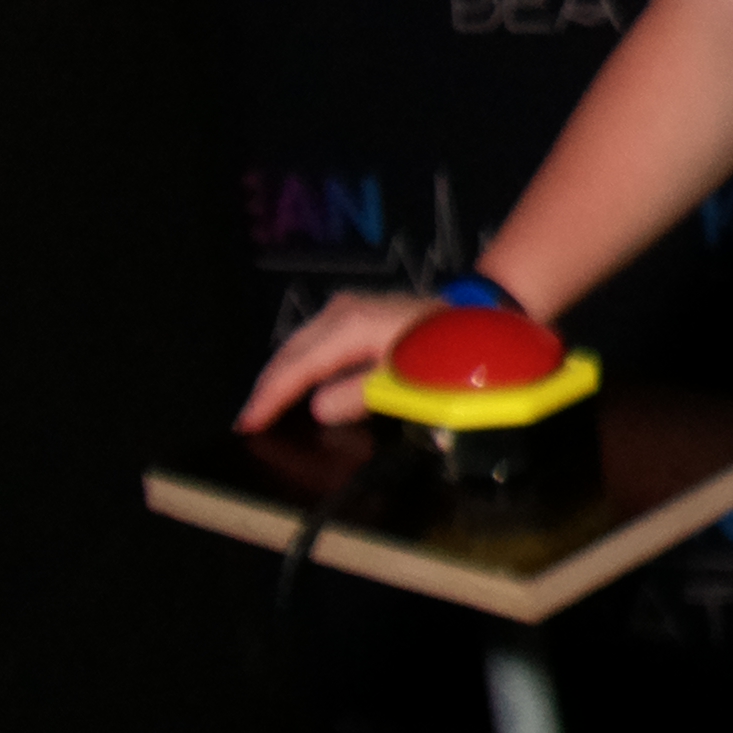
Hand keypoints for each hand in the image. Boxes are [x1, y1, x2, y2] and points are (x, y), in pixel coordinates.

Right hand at [241, 288, 434, 430]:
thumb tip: (317, 408)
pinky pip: (318, 340)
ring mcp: (351, 307)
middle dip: (269, 386)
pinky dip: (303, 361)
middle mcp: (343, 311)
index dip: (270, 399)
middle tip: (248, 419)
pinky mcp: (361, 311)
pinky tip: (299, 381)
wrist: (486, 311)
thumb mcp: (405, 378)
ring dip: (284, 373)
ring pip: (302, 343)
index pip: (296, 368)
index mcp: (349, 326)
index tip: (247, 425)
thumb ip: (359, 394)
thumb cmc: (446, 350)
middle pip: (292, 352)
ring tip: (266, 404)